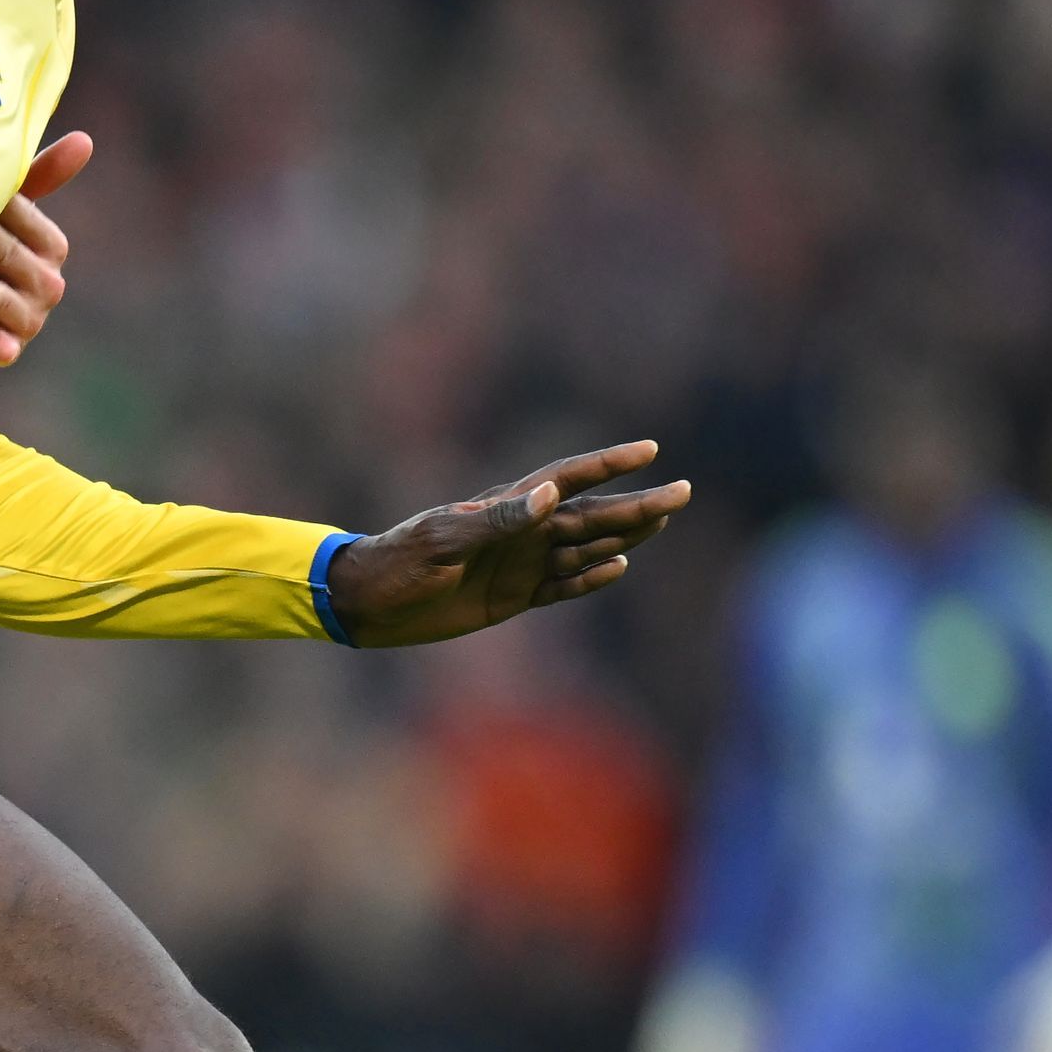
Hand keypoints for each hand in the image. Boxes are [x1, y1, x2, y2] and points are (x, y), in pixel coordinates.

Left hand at [0, 127, 87, 367]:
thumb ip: (34, 178)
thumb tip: (85, 138)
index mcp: (49, 245)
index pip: (28, 220)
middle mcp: (46, 282)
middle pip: (17, 259)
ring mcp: (28, 318)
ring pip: (17, 304)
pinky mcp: (5, 348)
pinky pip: (8, 348)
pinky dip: (2, 348)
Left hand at [323, 442, 689, 645]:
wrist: (368, 602)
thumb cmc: (398, 561)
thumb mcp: (443, 541)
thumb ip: (497, 521)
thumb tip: (548, 495)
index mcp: (504, 506)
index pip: (567, 479)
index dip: (607, 464)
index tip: (649, 449)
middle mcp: (520, 531)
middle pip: (590, 514)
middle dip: (636, 504)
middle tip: (683, 492)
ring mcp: (519, 564)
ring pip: (583, 547)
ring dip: (623, 535)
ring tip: (662, 519)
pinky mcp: (512, 596)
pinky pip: (561, 586)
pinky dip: (589, 578)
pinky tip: (617, 567)